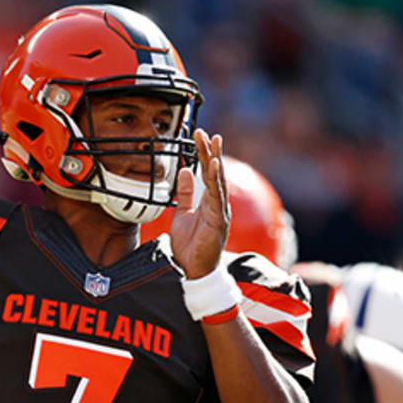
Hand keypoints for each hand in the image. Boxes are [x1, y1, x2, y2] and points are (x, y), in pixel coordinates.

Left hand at [169, 129, 228, 278]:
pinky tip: (215, 166)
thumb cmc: (189, 245)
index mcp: (209, 202)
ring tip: (214, 142)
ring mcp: (220, 212)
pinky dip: (216, 181)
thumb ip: (186, 194)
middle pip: (214, 173)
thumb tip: (185, 171)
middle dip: (211, 152)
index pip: (207, 173)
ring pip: (218, 182)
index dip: (204, 154)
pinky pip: (217, 197)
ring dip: (215, 161)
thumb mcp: (182, 214)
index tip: (200, 136)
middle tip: (207, 133)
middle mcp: (217, 204)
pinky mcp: (219, 221)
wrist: (191, 270)